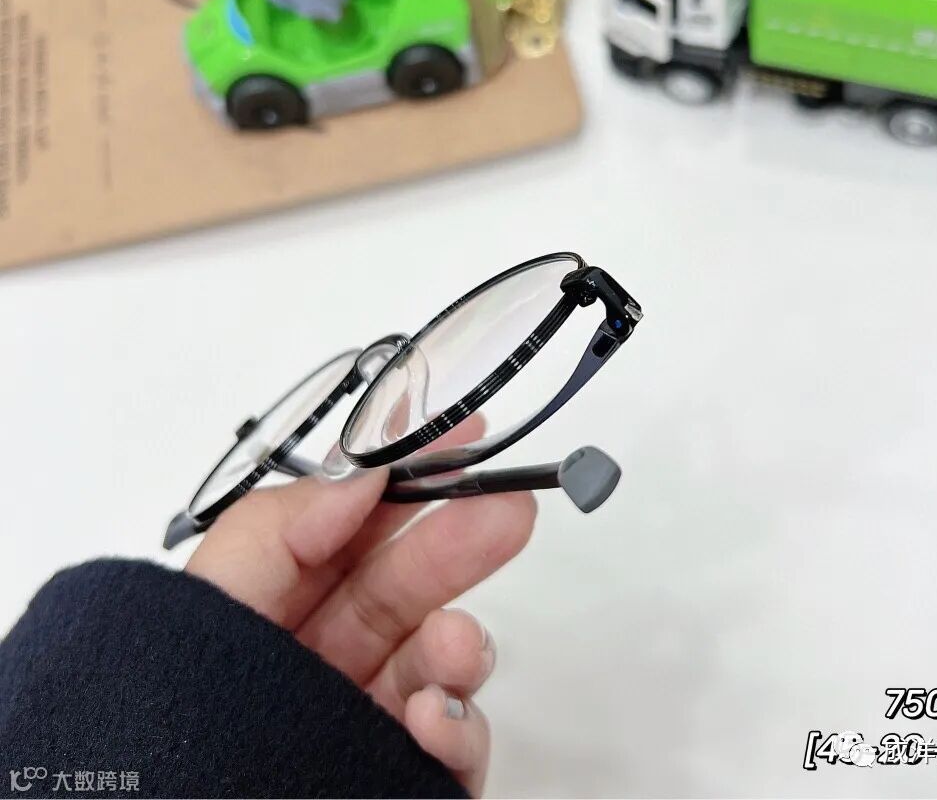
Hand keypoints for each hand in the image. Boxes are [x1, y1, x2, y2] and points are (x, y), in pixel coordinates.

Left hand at [185, 418, 534, 795]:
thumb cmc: (166, 734)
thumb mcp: (206, 608)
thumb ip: (277, 530)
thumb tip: (361, 473)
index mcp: (274, 604)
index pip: (351, 523)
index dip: (408, 472)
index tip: (460, 434)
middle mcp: (324, 654)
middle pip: (406, 580)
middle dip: (459, 536)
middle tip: (507, 504)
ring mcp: (367, 714)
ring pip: (441, 657)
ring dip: (461, 640)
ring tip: (454, 646)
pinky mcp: (402, 772)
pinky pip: (452, 741)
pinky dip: (458, 724)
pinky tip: (434, 718)